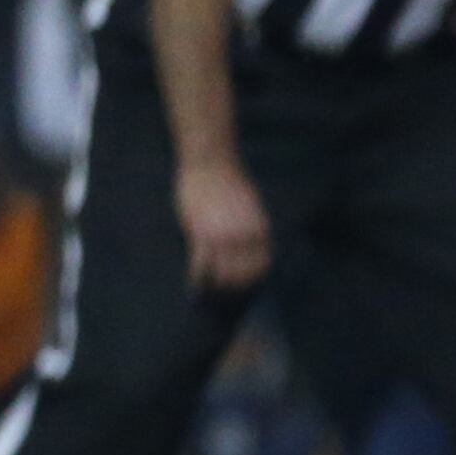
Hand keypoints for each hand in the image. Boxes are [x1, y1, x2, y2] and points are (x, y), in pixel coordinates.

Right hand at [174, 156, 271, 296]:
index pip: (261, 265)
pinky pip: (201, 263)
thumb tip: (247, 249)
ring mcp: (223, 236)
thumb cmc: (229, 180)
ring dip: (215, 284)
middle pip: (241, 273)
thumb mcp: (250, 207)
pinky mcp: (201, 233)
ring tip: (208, 289)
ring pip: (221, 272)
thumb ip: (250, 228)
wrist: (211, 163)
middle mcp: (244, 236)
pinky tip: (194, 281)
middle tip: (223, 291)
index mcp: (259, 229)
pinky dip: (198, 276)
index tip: (244, 284)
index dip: (252, 278)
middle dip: (232, 285)